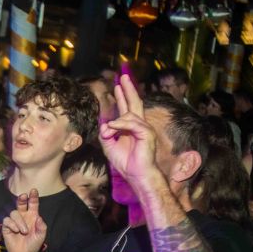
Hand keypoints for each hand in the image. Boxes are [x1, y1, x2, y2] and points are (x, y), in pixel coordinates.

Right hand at [2, 188, 47, 251]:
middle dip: (22, 199)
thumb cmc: (33, 244)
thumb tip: (38, 217)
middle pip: (21, 203)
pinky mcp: (7, 226)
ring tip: (23, 231)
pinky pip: (7, 220)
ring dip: (19, 221)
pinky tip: (16, 231)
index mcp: (33, 216)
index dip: (33, 197)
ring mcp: (14, 221)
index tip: (34, 190)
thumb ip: (42, 226)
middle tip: (23, 196)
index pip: (33, 204)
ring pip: (14, 212)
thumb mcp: (41, 235)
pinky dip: (12, 225)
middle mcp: (23, 217)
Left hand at [98, 75, 161, 192]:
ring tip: (108, 133)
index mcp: (130, 127)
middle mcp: (139, 125)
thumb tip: (105, 124)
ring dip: (115, 122)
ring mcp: (144, 128)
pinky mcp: (147, 133)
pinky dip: (121, 125)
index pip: (126, 108)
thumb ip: (106, 133)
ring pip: (129, 114)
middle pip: (134, 102)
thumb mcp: (109, 145)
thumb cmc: (125, 162)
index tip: (117, 86)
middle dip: (128, 89)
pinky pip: (133, 123)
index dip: (122, 96)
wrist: (136, 174)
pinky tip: (113, 128)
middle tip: (123, 77)